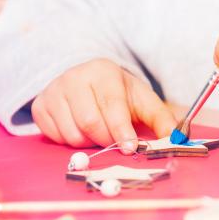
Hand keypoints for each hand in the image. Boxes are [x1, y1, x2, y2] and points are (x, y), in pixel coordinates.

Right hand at [31, 59, 176, 150]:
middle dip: (107, 140)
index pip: (111, 106)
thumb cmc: (119, 94)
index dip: (122, 131)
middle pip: (90, 123)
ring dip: (90, 143)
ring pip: (72, 134)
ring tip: (99, 133)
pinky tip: (81, 130)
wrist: (88, 81)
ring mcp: (53, 91)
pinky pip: (56, 137)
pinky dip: (72, 143)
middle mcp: (74, 77)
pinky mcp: (40, 107)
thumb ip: (162, 120)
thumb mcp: (143, 101)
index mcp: (103, 71)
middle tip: (116, 143)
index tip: (131, 147)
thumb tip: (177, 141)